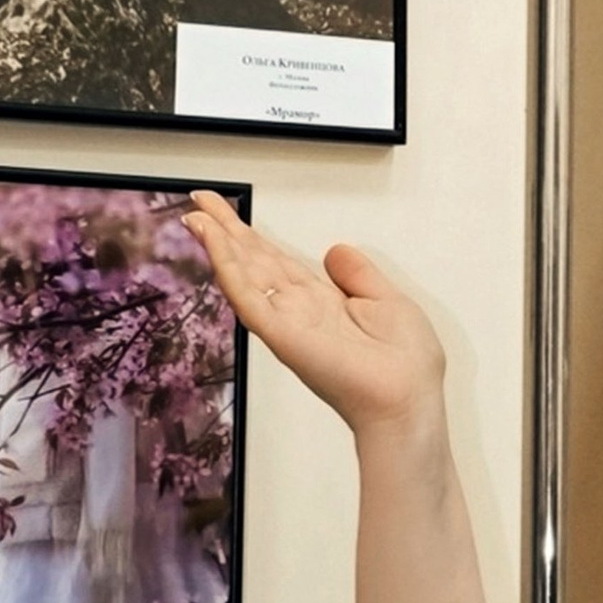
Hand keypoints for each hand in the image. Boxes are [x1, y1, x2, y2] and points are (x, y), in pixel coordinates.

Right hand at [184, 190, 446, 440]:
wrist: (407, 401)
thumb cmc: (406, 366)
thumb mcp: (386, 301)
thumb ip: (357, 275)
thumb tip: (334, 250)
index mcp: (322, 303)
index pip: (277, 262)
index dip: (253, 237)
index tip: (230, 213)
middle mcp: (298, 311)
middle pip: (254, 262)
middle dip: (226, 231)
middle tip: (199, 201)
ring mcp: (286, 323)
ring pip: (244, 275)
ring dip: (218, 244)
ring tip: (195, 216)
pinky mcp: (281, 335)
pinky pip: (248, 296)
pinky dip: (228, 266)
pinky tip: (213, 241)